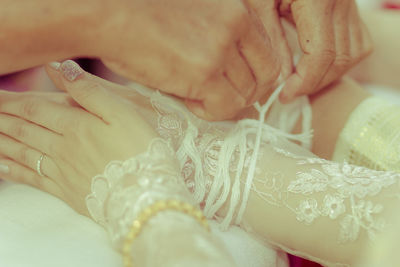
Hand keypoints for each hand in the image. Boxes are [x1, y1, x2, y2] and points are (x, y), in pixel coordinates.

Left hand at [0, 60, 160, 214]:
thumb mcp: (123, 112)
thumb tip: (61, 68)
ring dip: (2, 141)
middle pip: (23, 129)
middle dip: (1, 118)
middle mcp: (62, 147)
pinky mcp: (67, 191)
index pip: (33, 109)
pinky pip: (32, 179)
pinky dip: (13, 171)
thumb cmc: (140, 151)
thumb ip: (90, 90)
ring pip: (22, 152)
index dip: (10, 101)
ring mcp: (62, 170)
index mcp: (76, 125)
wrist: (145, 196)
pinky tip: (1, 167)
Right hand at [96, 0, 280, 119]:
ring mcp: (221, 49)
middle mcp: (236, 26)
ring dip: (224, 102)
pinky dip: (211, 112)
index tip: (240, 85)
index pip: (270, 54)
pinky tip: (190, 101)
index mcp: (239, 9)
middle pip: (265, 77)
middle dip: (247, 93)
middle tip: (223, 96)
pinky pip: (225, 107)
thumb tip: (238, 71)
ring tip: (198, 95)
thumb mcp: (200, 13)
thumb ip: (226, 36)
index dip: (258, 77)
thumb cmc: (148, 14)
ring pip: (246, 95)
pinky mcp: (203, 73)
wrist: (112, 14)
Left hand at [278, 0, 372, 101]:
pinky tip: (319, 65)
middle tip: (290, 92)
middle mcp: (342, 2)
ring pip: (353, 55)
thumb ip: (270, 39)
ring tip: (303, 81)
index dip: (304, 81)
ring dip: (328, 75)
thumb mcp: (260, 3)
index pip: (320, 54)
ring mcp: (351, 5)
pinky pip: (359, 44)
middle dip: (313, 83)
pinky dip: (342, 61)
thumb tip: (282, 76)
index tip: (285, 94)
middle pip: (338, 59)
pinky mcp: (353, 9)